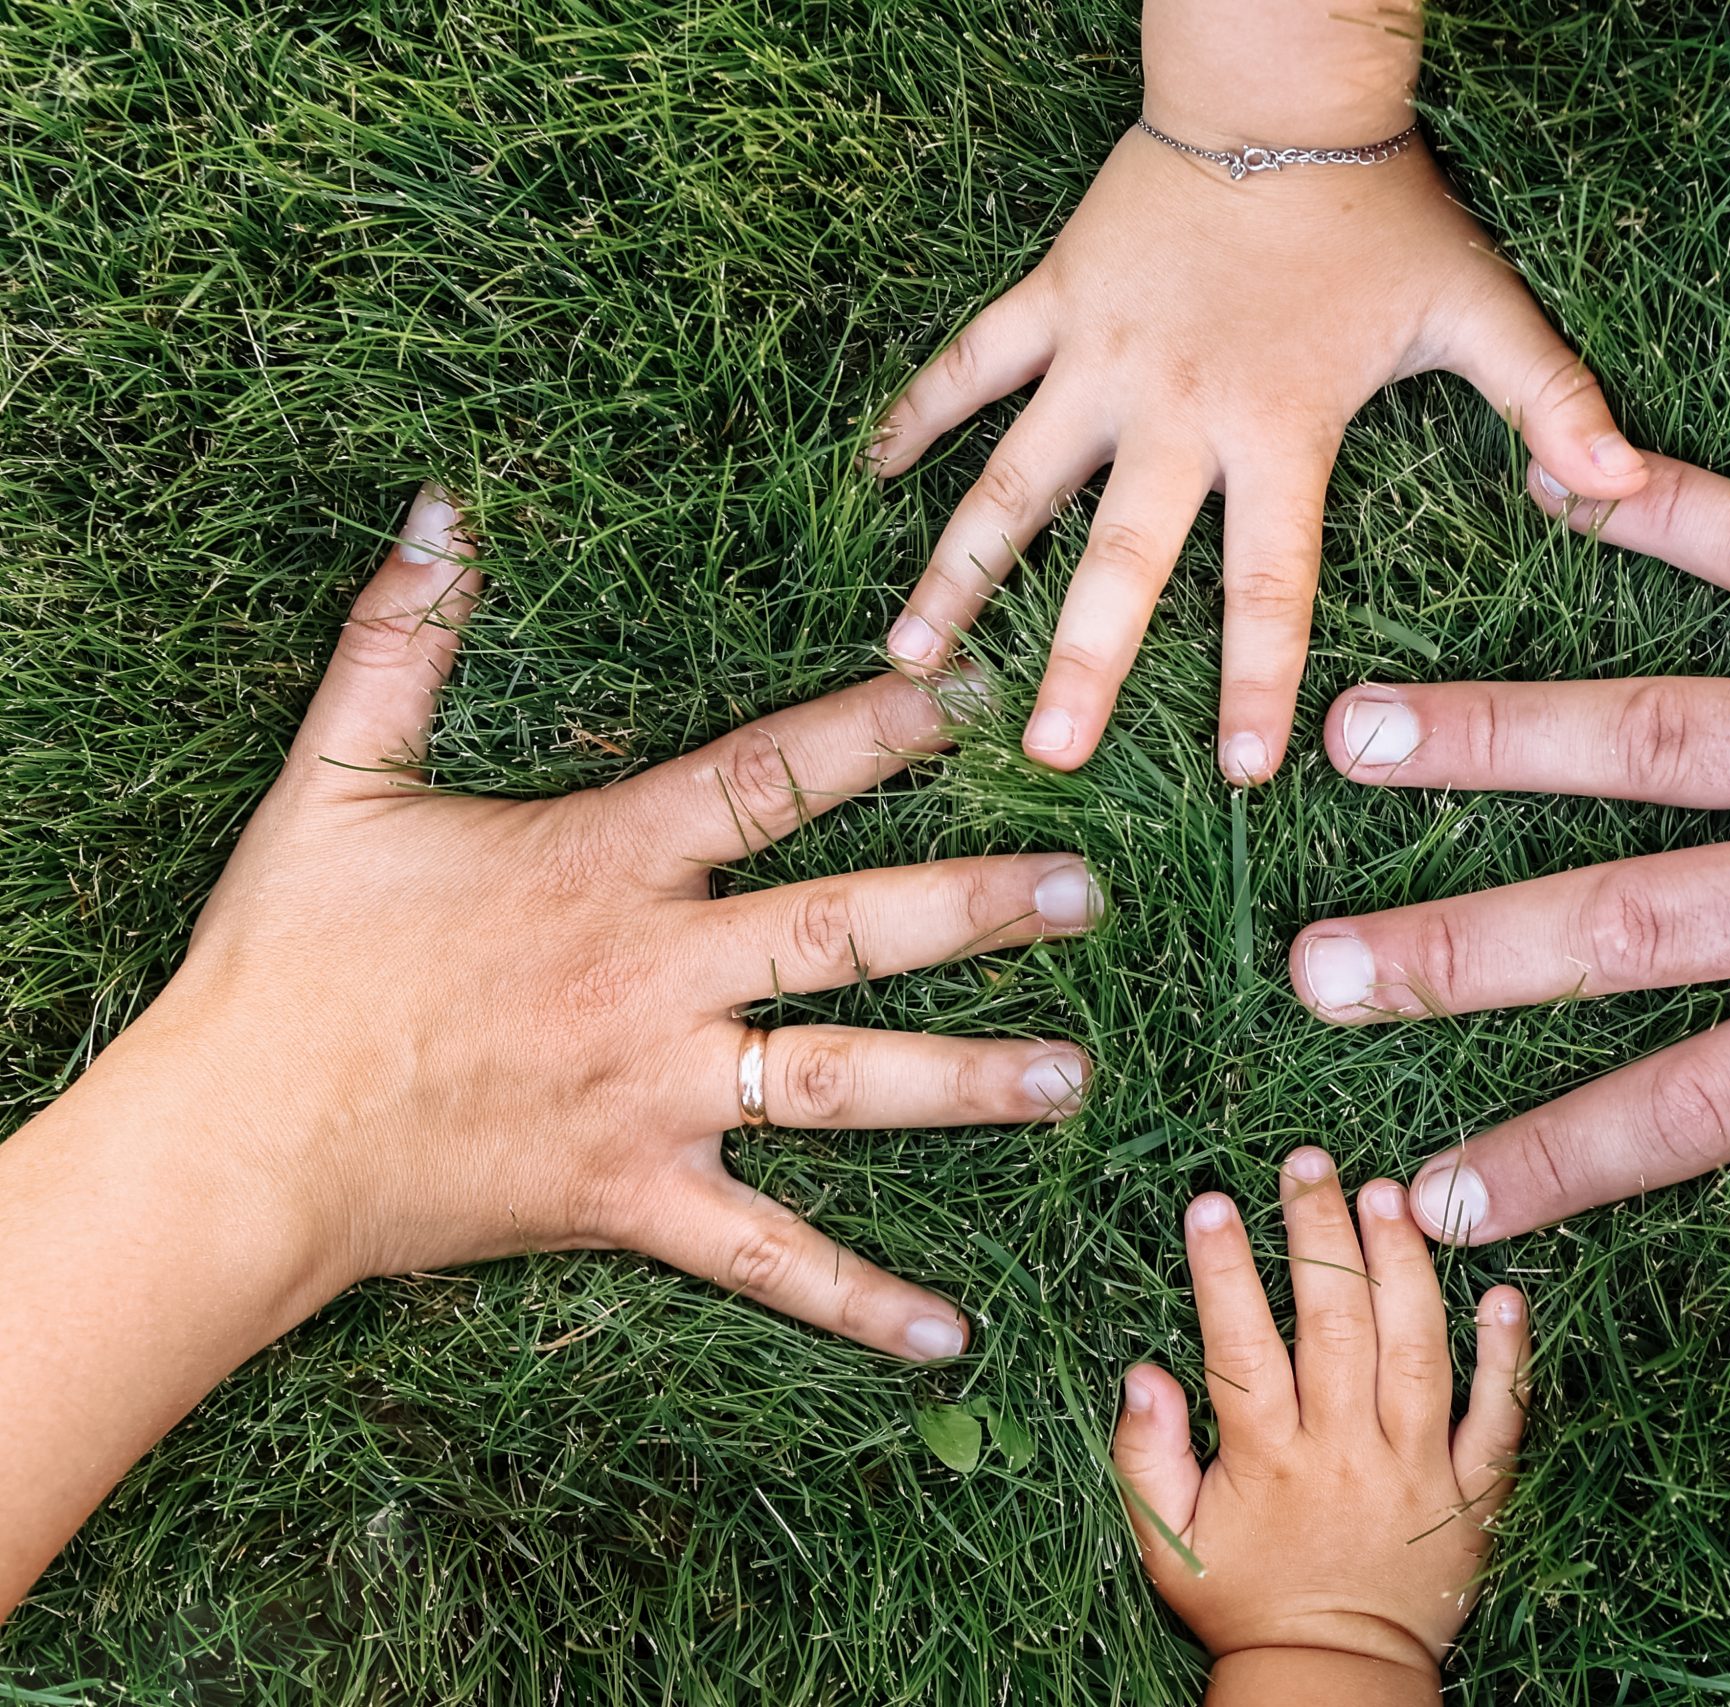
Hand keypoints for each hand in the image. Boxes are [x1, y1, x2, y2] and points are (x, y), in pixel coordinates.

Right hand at [137, 486, 1101, 1358]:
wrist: (238, 1137)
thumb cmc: (288, 955)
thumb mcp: (334, 773)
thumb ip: (404, 636)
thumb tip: (438, 506)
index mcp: (605, 859)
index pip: (770, 774)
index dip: (878, 728)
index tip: (981, 695)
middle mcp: (656, 974)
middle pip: (845, 932)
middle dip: (971, 910)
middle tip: (1085, 893)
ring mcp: (655, 1093)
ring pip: (841, 1084)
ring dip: (963, 1081)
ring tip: (1074, 1075)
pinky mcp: (634, 1197)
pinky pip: (765, 1257)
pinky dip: (856, 1301)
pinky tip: (950, 1332)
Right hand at [870, 129, 1647, 784]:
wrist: (1279, 90)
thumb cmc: (1379, 208)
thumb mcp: (1478, 306)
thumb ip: (1550, 400)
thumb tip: (1629, 484)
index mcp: (1276, 430)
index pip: (1269, 583)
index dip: (1261, 681)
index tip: (1245, 773)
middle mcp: (1175, 411)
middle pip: (1121, 558)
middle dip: (1081, 662)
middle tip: (1043, 753)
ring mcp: (1099, 356)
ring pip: (1014, 479)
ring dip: (960, 567)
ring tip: (909, 653)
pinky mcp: (1053, 297)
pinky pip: (971, 364)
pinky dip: (918, 412)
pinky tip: (868, 471)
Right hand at [1112, 1149, 1528, 1701]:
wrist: (1332, 1676)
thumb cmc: (1242, 1599)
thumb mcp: (1166, 1541)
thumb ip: (1145, 1456)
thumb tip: (1144, 1370)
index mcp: (1268, 1460)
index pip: (1241, 1346)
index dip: (1224, 1271)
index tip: (1211, 1202)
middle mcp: (1345, 1453)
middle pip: (1336, 1326)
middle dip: (1319, 1234)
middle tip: (1309, 1162)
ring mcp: (1417, 1470)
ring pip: (1416, 1352)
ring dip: (1404, 1266)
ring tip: (1391, 1192)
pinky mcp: (1473, 1494)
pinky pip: (1501, 1419)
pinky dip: (1509, 1356)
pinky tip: (1507, 1292)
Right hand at [1287, 453, 1729, 1424]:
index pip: (1698, 1103)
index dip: (1557, 1156)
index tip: (1433, 1189)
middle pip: (1628, 922)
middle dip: (1457, 953)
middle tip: (1314, 967)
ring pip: (1664, 735)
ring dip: (1501, 737)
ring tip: (1358, 730)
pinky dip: (1674, 506)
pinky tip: (1564, 474)